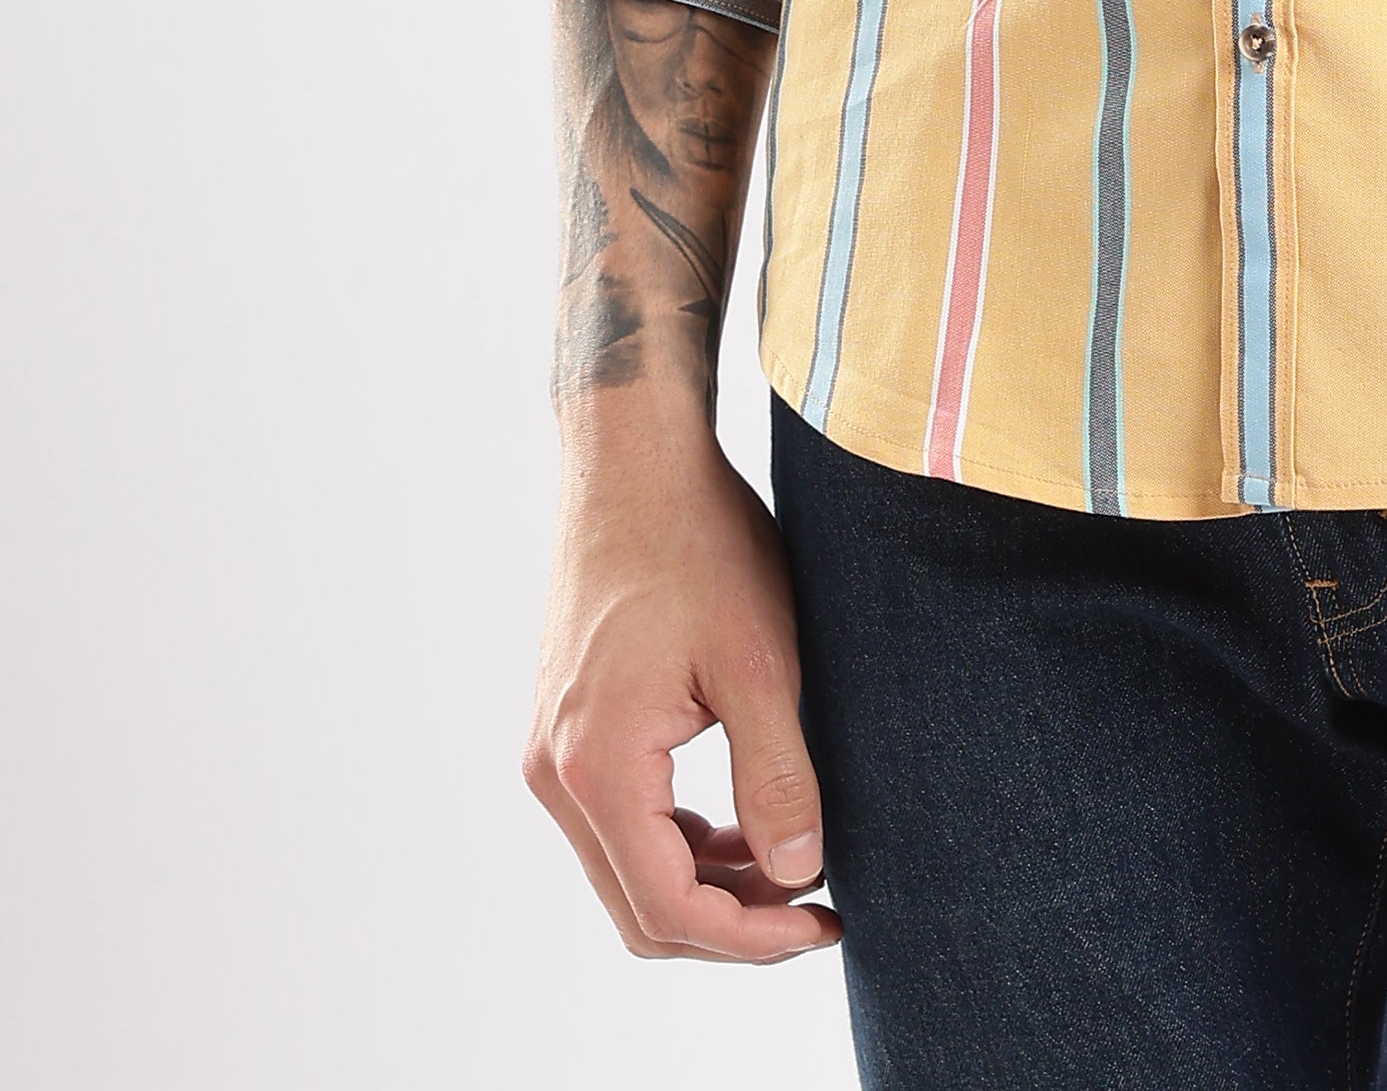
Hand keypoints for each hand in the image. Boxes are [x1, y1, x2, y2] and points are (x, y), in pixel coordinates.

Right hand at [525, 411, 840, 963]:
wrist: (634, 461)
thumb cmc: (698, 543)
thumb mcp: (761, 660)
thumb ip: (778, 776)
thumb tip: (799, 872)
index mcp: (597, 765)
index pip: (667, 907)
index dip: (750, 937)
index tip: (823, 921)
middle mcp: (556, 773)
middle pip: (639, 907)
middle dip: (731, 924)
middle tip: (817, 907)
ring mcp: (552, 751)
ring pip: (627, 868)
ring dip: (706, 884)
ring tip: (792, 862)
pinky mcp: (565, 728)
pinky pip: (618, 820)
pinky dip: (678, 840)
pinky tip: (740, 820)